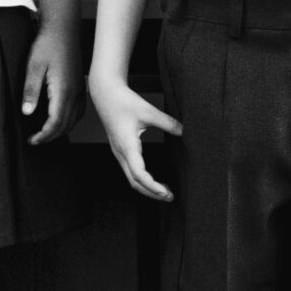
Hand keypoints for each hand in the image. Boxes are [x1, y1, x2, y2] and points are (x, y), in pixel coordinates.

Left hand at [21, 21, 80, 146]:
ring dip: (61, 131)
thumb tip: (26, 113)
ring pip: (74, 119)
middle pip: (66, 125)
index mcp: (62, 91)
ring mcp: (80, 89)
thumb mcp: (33, 66)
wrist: (63, 29)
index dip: (43, 135)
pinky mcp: (80, 85)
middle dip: (50, 137)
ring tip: (46, 134)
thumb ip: (30, 91)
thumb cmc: (47, 45)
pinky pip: (80, 110)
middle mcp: (74, 93)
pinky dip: (71, 121)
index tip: (32, 140)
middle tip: (35, 140)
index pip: (55, 122)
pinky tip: (62, 120)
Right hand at [88, 75, 178, 201]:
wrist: (105, 93)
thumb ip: (167, 122)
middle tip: (170, 197)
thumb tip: (184, 131)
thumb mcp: (148, 110)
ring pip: (131, 178)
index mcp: (126, 146)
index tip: (166, 192)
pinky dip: (141, 180)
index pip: (139, 174)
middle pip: (134, 182)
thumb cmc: (124, 101)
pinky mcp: (119, 150)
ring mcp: (118, 153)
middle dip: (151, 193)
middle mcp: (120, 153)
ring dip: (147, 188)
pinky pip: (129, 171)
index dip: (152, 186)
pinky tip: (153, 179)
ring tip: (164, 192)